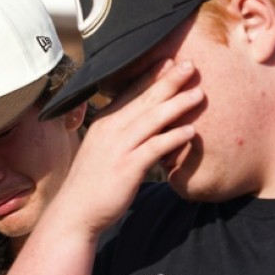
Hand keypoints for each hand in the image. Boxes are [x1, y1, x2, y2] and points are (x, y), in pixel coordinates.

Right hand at [58, 59, 202, 238]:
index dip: (150, 76)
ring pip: (152, 119)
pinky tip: (191, 131)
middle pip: (144, 100)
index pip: (130, 93)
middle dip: (168, 81)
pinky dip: (173, 138)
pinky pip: (154, 148)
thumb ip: (120, 136)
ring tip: (199, 94)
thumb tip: (141, 129)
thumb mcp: (102, 152)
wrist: (75, 213)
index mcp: (104, 123)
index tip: (170, 61)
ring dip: (177, 105)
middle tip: (190, 64)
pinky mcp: (127, 168)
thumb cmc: (90, 185)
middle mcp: (110, 130)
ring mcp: (118, 148)